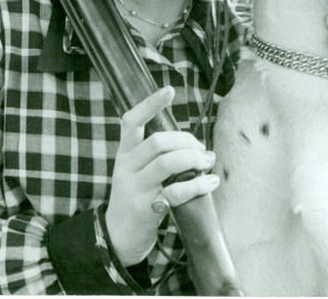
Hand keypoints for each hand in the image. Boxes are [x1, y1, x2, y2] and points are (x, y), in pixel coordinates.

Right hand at [104, 86, 219, 265]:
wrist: (117, 237)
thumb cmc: (135, 198)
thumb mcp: (137, 172)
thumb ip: (157, 155)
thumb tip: (193, 143)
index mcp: (124, 153)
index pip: (131, 121)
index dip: (150, 104)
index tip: (169, 89)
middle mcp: (127, 167)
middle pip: (157, 141)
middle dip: (186, 140)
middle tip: (201, 148)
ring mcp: (135, 188)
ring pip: (166, 163)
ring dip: (193, 159)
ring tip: (207, 162)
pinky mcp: (147, 209)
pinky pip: (176, 192)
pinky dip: (197, 185)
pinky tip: (209, 182)